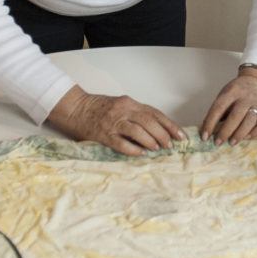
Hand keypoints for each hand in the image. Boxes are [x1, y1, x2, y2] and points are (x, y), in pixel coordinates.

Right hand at [47, 85, 183, 155]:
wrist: (76, 108)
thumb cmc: (100, 107)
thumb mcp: (121, 104)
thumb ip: (137, 113)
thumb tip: (158, 128)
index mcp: (129, 103)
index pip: (155, 113)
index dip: (169, 125)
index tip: (180, 135)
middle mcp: (123, 111)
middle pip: (149, 122)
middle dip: (163, 135)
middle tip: (170, 145)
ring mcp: (113, 123)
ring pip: (138, 132)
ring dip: (150, 141)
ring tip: (157, 149)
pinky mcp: (104, 136)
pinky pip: (122, 144)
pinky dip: (134, 149)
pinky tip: (141, 154)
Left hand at [200, 69, 256, 145]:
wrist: (256, 81)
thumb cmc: (236, 92)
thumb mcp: (225, 94)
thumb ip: (218, 110)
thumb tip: (208, 130)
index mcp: (231, 91)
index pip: (219, 108)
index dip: (210, 123)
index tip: (204, 136)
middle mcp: (246, 97)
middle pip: (236, 116)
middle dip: (225, 131)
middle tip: (217, 143)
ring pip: (250, 121)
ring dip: (240, 134)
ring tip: (231, 143)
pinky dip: (256, 133)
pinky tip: (247, 137)